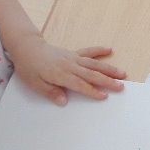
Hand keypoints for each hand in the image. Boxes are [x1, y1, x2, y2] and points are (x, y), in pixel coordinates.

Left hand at [8, 33, 125, 105]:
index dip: (92, 91)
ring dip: (109, 68)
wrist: (27, 47)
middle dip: (107, 81)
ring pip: (94, 64)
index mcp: (61, 74)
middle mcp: (70, 65)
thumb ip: (50, 92)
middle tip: (121, 86)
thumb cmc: (29, 67)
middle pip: (91, 74)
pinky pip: (88, 51)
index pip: (80, 84)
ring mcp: (73, 58)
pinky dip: (99, 51)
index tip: (104, 96)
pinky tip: (109, 50)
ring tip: (122, 73)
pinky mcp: (73, 53)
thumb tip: (64, 101)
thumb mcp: (34, 84)